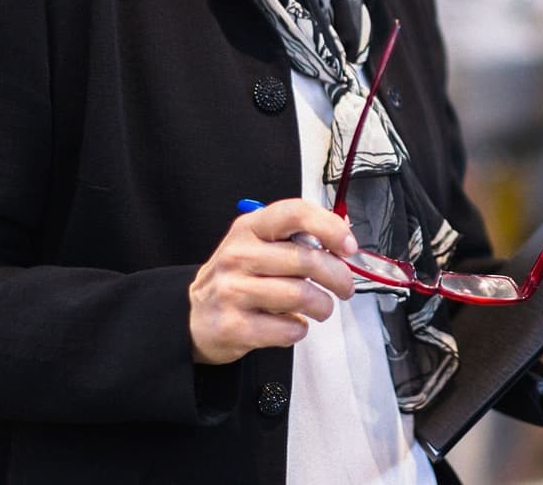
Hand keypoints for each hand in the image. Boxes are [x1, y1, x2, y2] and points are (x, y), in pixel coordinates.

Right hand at [188, 199, 358, 364]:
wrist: (194, 315)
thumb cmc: (239, 277)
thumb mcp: (261, 245)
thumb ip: (300, 238)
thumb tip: (345, 233)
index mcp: (250, 228)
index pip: (294, 213)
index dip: (329, 227)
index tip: (348, 246)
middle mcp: (238, 255)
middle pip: (306, 260)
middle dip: (338, 277)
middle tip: (345, 287)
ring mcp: (233, 291)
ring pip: (301, 296)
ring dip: (322, 306)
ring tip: (321, 308)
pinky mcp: (234, 326)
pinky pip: (286, 328)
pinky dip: (299, 329)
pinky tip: (293, 324)